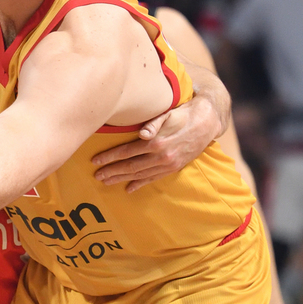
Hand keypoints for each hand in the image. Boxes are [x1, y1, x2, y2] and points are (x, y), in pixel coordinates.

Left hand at [92, 94, 221, 190]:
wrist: (207, 123)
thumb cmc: (183, 114)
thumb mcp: (168, 114)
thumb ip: (153, 124)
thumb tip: (141, 133)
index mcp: (156, 142)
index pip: (127, 151)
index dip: (110, 157)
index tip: (95, 161)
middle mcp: (161, 156)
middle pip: (130, 166)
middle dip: (111, 171)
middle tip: (96, 175)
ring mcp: (167, 165)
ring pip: (140, 175)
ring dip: (121, 179)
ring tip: (106, 182)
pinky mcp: (173, 168)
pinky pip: (153, 179)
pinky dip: (140, 184)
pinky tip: (129, 189)